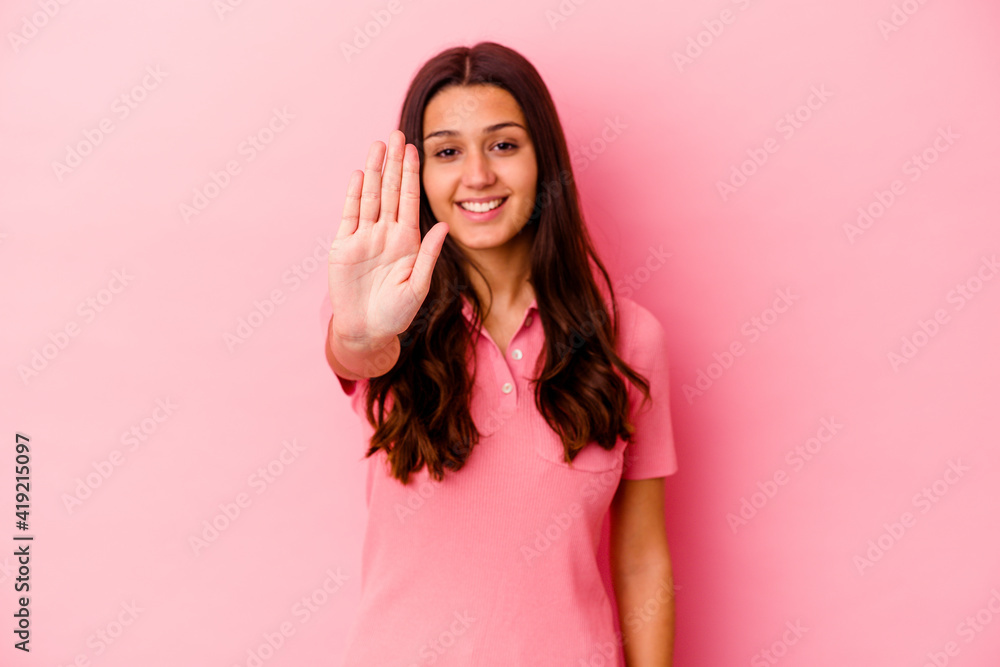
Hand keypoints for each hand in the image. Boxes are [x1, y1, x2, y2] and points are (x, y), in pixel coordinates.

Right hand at [328, 130, 448, 348]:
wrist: (366, 330)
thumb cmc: (396, 314)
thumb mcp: (418, 286)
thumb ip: (429, 255)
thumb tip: (443, 225)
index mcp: (407, 241)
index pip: (409, 200)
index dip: (411, 175)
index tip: (415, 149)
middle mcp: (386, 234)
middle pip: (389, 191)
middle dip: (394, 163)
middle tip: (396, 134)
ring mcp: (364, 238)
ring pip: (369, 197)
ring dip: (373, 171)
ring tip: (377, 145)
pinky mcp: (344, 246)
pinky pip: (349, 215)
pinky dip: (353, 195)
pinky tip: (358, 174)